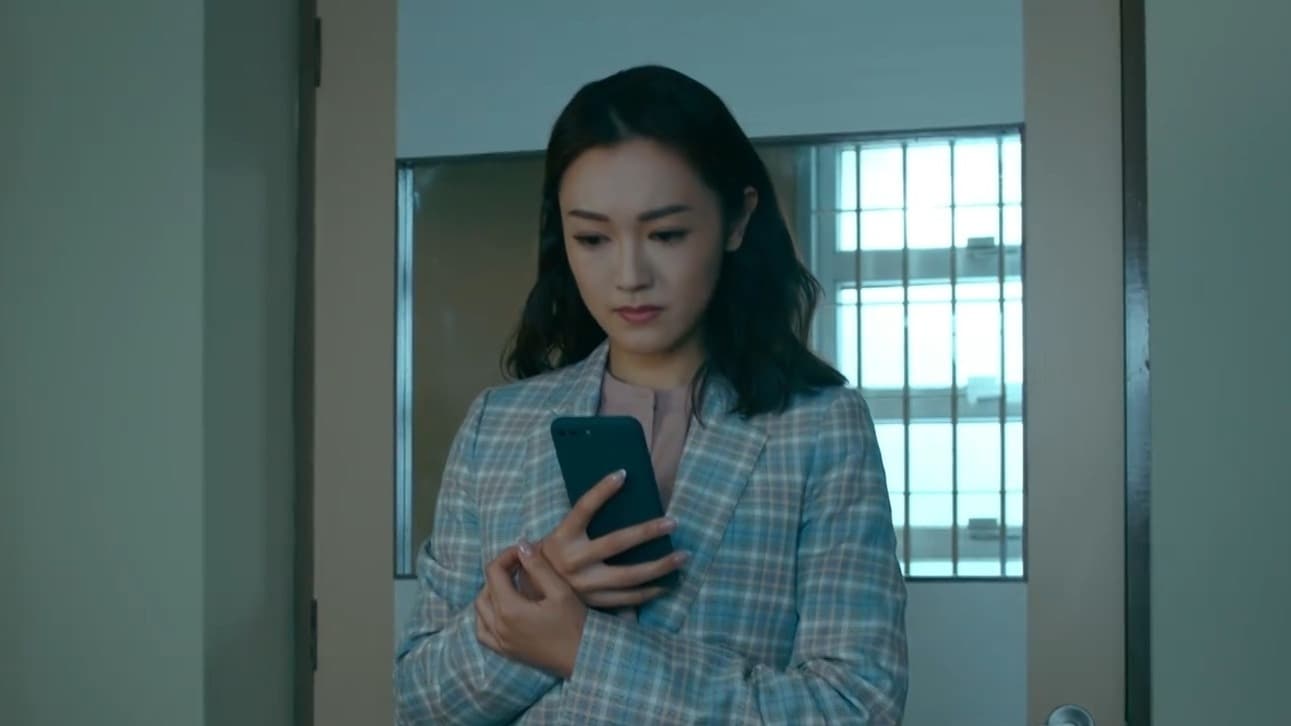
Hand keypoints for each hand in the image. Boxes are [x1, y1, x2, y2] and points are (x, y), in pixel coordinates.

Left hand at [474, 541, 586, 678]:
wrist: (583, 658)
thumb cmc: (574, 624)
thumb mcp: (559, 591)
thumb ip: (538, 566)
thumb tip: (521, 545)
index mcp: (509, 610)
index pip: (494, 572)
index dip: (507, 556)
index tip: (524, 551)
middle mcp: (498, 627)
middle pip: (486, 588)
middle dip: (500, 571)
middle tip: (520, 564)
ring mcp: (500, 642)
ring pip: (480, 610)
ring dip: (491, 591)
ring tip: (511, 584)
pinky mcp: (506, 652)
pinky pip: (483, 632)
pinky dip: (485, 617)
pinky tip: (500, 610)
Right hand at [521, 470, 689, 608]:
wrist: (529, 597)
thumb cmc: (548, 559)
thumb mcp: (557, 536)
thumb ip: (580, 524)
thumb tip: (613, 498)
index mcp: (562, 537)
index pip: (583, 507)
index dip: (602, 490)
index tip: (623, 474)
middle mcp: (573, 560)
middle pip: (616, 543)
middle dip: (647, 532)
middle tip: (672, 522)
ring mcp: (585, 585)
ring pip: (629, 576)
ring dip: (659, 566)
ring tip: (682, 557)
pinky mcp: (593, 603)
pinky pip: (627, 599)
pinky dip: (649, 592)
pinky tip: (667, 584)